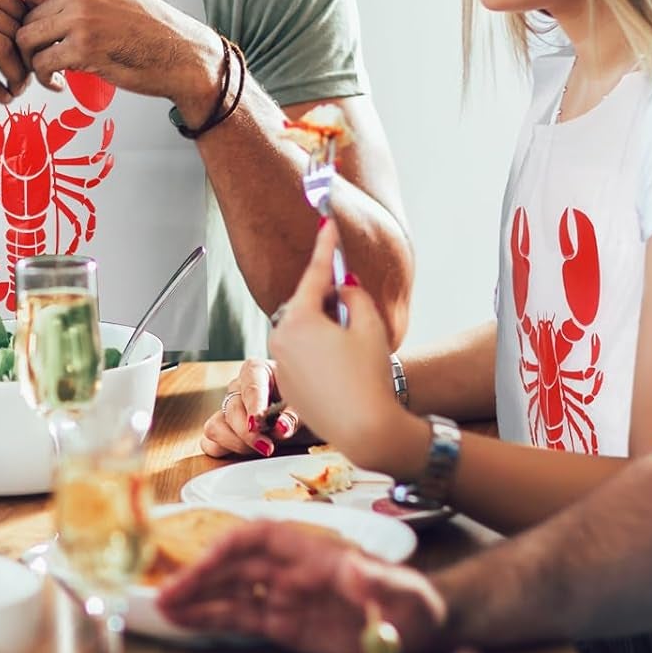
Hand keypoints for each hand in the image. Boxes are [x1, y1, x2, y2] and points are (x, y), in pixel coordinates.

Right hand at [0, 0, 27, 104]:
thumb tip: (34, 19)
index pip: (15, 3)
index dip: (29, 33)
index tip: (32, 55)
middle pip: (11, 26)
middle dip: (26, 57)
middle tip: (30, 78)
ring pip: (2, 48)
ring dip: (16, 75)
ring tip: (18, 89)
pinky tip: (2, 98)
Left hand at [17, 0, 202, 98]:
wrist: (179, 53)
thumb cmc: (147, 27)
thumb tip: (25, 3)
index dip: (33, 13)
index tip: (46, 32)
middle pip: (27, 16)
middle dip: (34, 42)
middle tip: (49, 58)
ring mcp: (82, 16)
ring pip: (27, 38)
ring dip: (34, 60)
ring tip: (51, 70)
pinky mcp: (83, 47)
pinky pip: (41, 64)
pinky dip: (45, 79)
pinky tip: (60, 83)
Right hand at [155, 520, 444, 652]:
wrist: (422, 629)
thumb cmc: (413, 601)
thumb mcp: (403, 590)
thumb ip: (377, 581)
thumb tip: (351, 569)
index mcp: (310, 552)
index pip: (257, 540)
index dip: (226, 549)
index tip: (201, 564)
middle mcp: (288, 570)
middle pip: (233, 567)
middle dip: (198, 579)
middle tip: (165, 596)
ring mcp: (282, 596)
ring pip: (229, 592)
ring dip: (196, 599)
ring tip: (162, 609)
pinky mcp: (283, 624)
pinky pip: (240, 618)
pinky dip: (211, 620)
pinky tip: (184, 623)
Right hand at [198, 358, 302, 457]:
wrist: (306, 411)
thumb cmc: (303, 401)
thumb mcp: (305, 406)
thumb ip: (293, 417)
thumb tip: (280, 428)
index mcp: (257, 371)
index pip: (251, 387)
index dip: (254, 406)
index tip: (258, 423)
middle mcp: (238, 387)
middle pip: (231, 410)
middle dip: (247, 433)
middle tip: (268, 447)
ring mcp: (227, 408)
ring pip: (215, 427)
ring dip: (236, 443)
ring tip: (261, 449)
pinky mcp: (223, 429)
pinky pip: (209, 442)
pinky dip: (224, 450)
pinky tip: (245, 454)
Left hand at [268, 220, 407, 466]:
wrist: (366, 430)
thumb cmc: (369, 376)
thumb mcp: (370, 326)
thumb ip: (354, 296)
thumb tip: (342, 288)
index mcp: (299, 319)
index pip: (315, 274)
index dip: (326, 247)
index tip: (327, 222)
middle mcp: (280, 338)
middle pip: (306, 305)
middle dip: (328, 303)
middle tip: (354, 313)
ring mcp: (280, 363)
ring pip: (303, 332)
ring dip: (323, 331)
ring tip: (353, 353)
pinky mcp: (286, 384)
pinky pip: (301, 357)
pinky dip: (319, 356)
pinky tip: (343, 374)